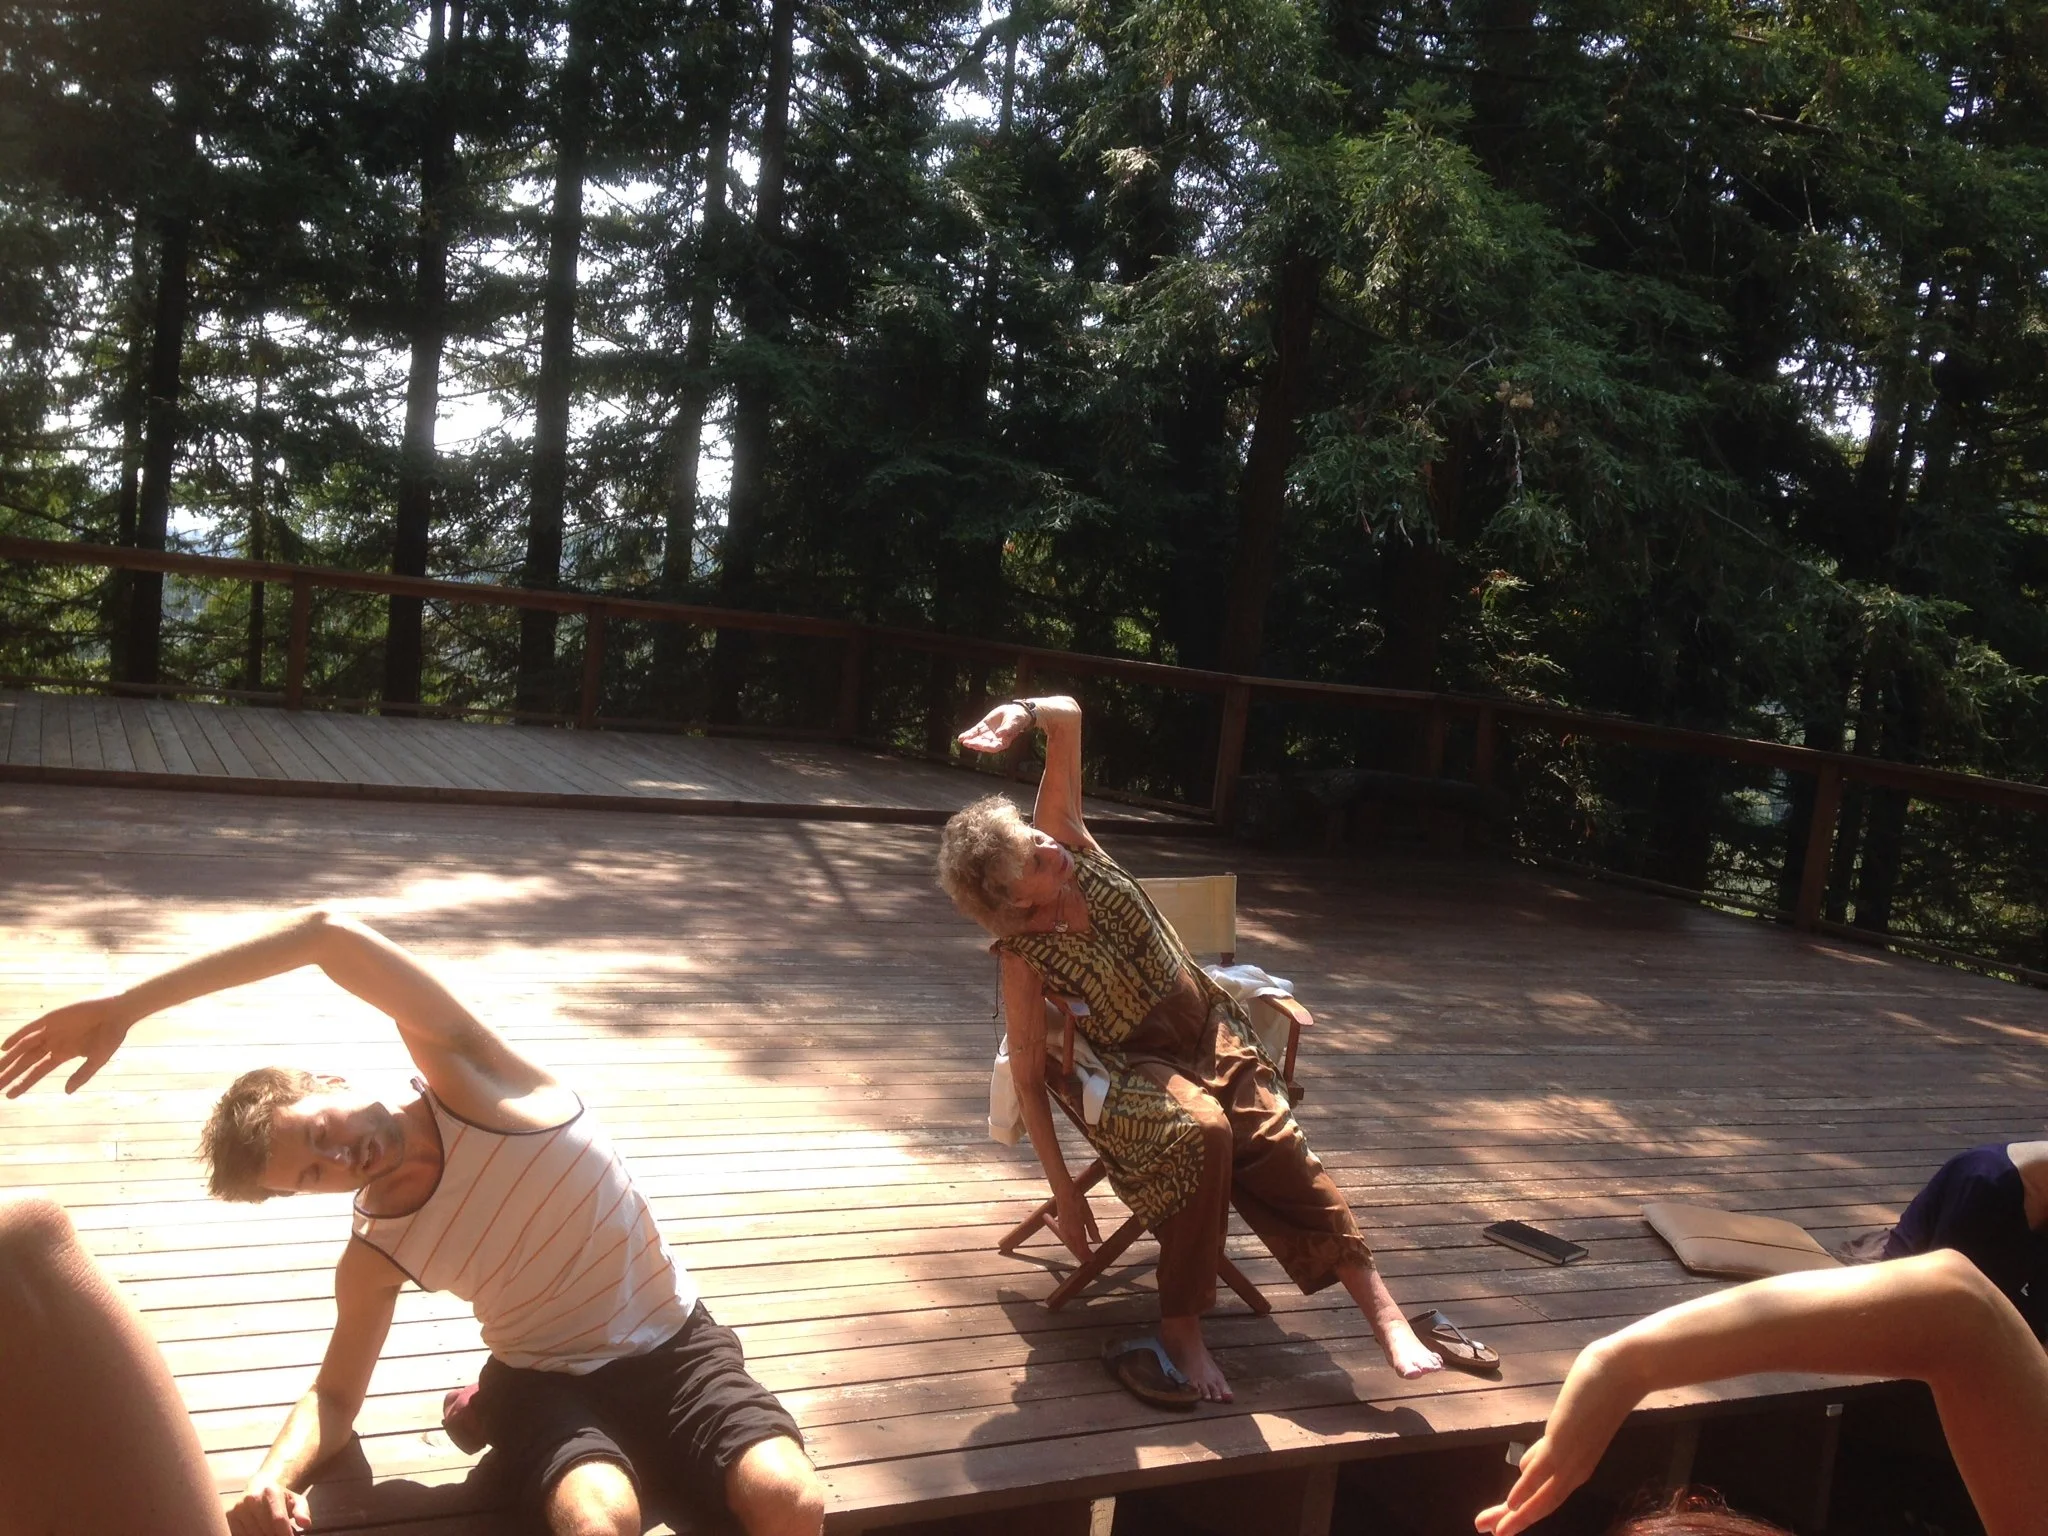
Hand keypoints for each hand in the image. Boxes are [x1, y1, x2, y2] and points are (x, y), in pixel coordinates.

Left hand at [0, 994, 133, 1096]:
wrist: (118, 1011)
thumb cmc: (111, 1035)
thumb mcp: (98, 1059)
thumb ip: (82, 1075)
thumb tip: (66, 1092)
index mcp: (63, 1054)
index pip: (37, 1072)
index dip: (23, 1083)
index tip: (9, 1095)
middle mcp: (52, 1043)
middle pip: (25, 1061)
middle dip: (9, 1074)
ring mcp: (51, 1030)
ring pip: (24, 1047)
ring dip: (9, 1058)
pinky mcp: (52, 1018)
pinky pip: (31, 1028)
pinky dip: (18, 1036)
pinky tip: (5, 1046)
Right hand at [228, 1481, 310, 1535]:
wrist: (260, 1485)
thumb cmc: (280, 1496)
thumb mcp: (296, 1500)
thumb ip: (302, 1511)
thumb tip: (305, 1524)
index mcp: (270, 1492)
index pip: (278, 1519)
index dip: (285, 1534)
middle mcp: (252, 1498)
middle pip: (265, 1530)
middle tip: (280, 1534)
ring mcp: (238, 1507)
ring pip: (252, 1535)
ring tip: (270, 1532)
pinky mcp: (228, 1515)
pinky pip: (240, 1535)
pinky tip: (258, 1532)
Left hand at [957, 703, 1030, 754]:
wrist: (1015, 711)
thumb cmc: (1017, 719)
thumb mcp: (1013, 723)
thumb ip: (1007, 729)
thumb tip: (998, 735)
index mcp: (1003, 742)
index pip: (994, 747)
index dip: (986, 747)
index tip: (980, 745)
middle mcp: (994, 740)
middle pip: (983, 744)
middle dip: (975, 744)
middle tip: (968, 743)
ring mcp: (987, 734)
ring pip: (977, 739)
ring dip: (970, 740)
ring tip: (963, 740)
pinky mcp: (983, 727)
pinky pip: (974, 732)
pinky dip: (968, 734)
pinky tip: (961, 737)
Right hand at [1050, 1188, 1099, 1262]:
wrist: (1065, 1194)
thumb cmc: (1078, 1203)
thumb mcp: (1089, 1216)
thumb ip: (1093, 1230)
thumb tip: (1098, 1241)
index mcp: (1077, 1232)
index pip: (1083, 1250)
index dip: (1088, 1256)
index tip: (1094, 1259)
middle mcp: (1068, 1234)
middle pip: (1076, 1250)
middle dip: (1083, 1255)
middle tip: (1090, 1258)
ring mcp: (1063, 1232)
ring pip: (1071, 1246)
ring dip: (1077, 1250)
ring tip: (1085, 1252)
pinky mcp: (1060, 1228)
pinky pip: (1067, 1240)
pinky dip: (1072, 1244)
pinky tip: (1076, 1244)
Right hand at [1474, 1339, 1636, 1535]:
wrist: (1624, 1370)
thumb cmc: (1597, 1390)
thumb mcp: (1564, 1425)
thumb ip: (1545, 1448)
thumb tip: (1521, 1467)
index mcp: (1576, 1466)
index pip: (1543, 1497)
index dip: (1521, 1513)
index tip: (1500, 1524)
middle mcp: (1576, 1469)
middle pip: (1541, 1504)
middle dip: (1513, 1521)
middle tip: (1488, 1533)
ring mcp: (1571, 1457)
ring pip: (1542, 1496)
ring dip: (1517, 1516)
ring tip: (1495, 1530)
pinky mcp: (1566, 1442)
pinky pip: (1543, 1472)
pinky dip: (1526, 1490)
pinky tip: (1510, 1502)